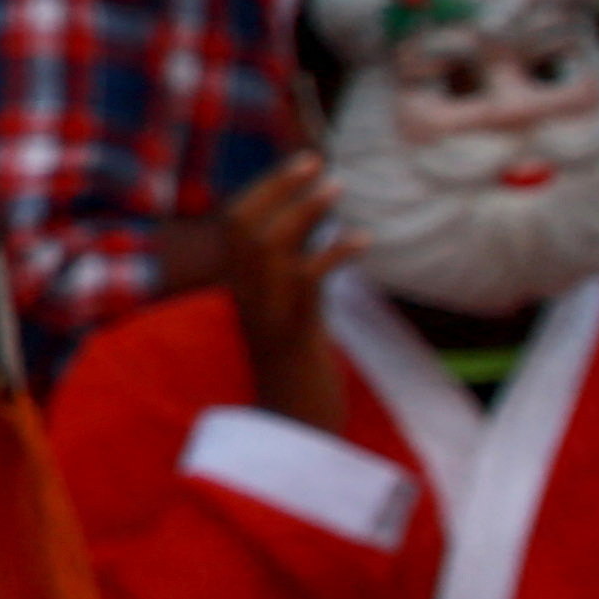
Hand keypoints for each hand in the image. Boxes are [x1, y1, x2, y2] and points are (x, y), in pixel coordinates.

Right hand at [216, 156, 359, 436]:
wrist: (292, 436)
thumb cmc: (296, 379)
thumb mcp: (291, 319)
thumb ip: (293, 279)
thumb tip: (317, 238)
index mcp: (240, 293)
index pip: (234, 225)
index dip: (265, 189)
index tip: (302, 163)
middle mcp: (245, 300)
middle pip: (244, 227)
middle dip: (279, 187)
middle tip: (317, 162)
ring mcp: (266, 317)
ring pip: (270, 248)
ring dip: (305, 212)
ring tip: (337, 187)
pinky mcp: (295, 335)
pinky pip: (309, 281)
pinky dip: (335, 253)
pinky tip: (363, 239)